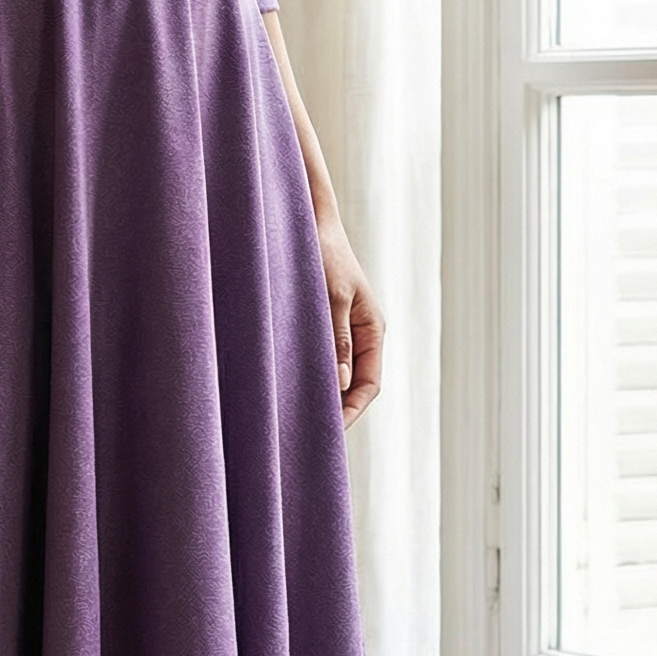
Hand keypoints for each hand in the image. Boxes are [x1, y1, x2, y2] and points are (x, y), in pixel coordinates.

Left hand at [315, 211, 383, 429]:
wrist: (304, 219)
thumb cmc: (321, 251)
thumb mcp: (331, 295)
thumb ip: (337, 338)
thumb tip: (340, 385)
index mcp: (372, 327)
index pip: (370, 383)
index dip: (353, 411)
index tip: (331, 432)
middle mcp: (359, 333)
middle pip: (353, 385)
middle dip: (336, 410)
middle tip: (308, 436)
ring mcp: (339, 329)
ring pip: (333, 374)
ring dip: (318, 394)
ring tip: (294, 419)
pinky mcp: (318, 323)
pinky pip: (317, 358)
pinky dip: (306, 376)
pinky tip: (284, 388)